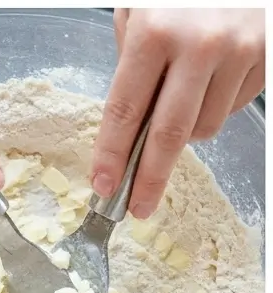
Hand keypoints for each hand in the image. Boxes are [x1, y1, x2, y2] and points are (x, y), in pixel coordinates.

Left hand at [92, 8, 264, 218]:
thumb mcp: (141, 7)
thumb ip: (131, 59)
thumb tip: (129, 120)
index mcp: (156, 31)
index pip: (124, 113)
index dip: (112, 157)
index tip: (102, 187)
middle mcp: (200, 44)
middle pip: (167, 136)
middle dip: (148, 180)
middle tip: (136, 208)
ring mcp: (240, 51)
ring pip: (203, 128)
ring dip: (185, 132)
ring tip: (180, 101)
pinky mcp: (267, 55)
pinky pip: (232, 108)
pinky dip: (215, 107)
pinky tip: (211, 81)